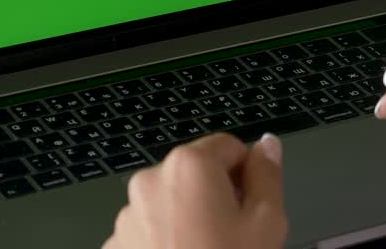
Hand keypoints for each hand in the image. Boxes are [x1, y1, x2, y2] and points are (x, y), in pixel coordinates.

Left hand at [104, 133, 286, 248]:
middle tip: (235, 235)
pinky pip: (150, 229)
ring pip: (172, 202)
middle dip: (217, 196)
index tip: (252, 206)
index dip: (248, 175)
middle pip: (197, 174)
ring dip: (190, 218)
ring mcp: (128, 214)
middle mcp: (151, 181)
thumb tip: (267, 146)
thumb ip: (268, 174)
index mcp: (189, 165)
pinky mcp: (117, 243)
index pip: (230, 146)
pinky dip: (166, 240)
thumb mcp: (267, 222)